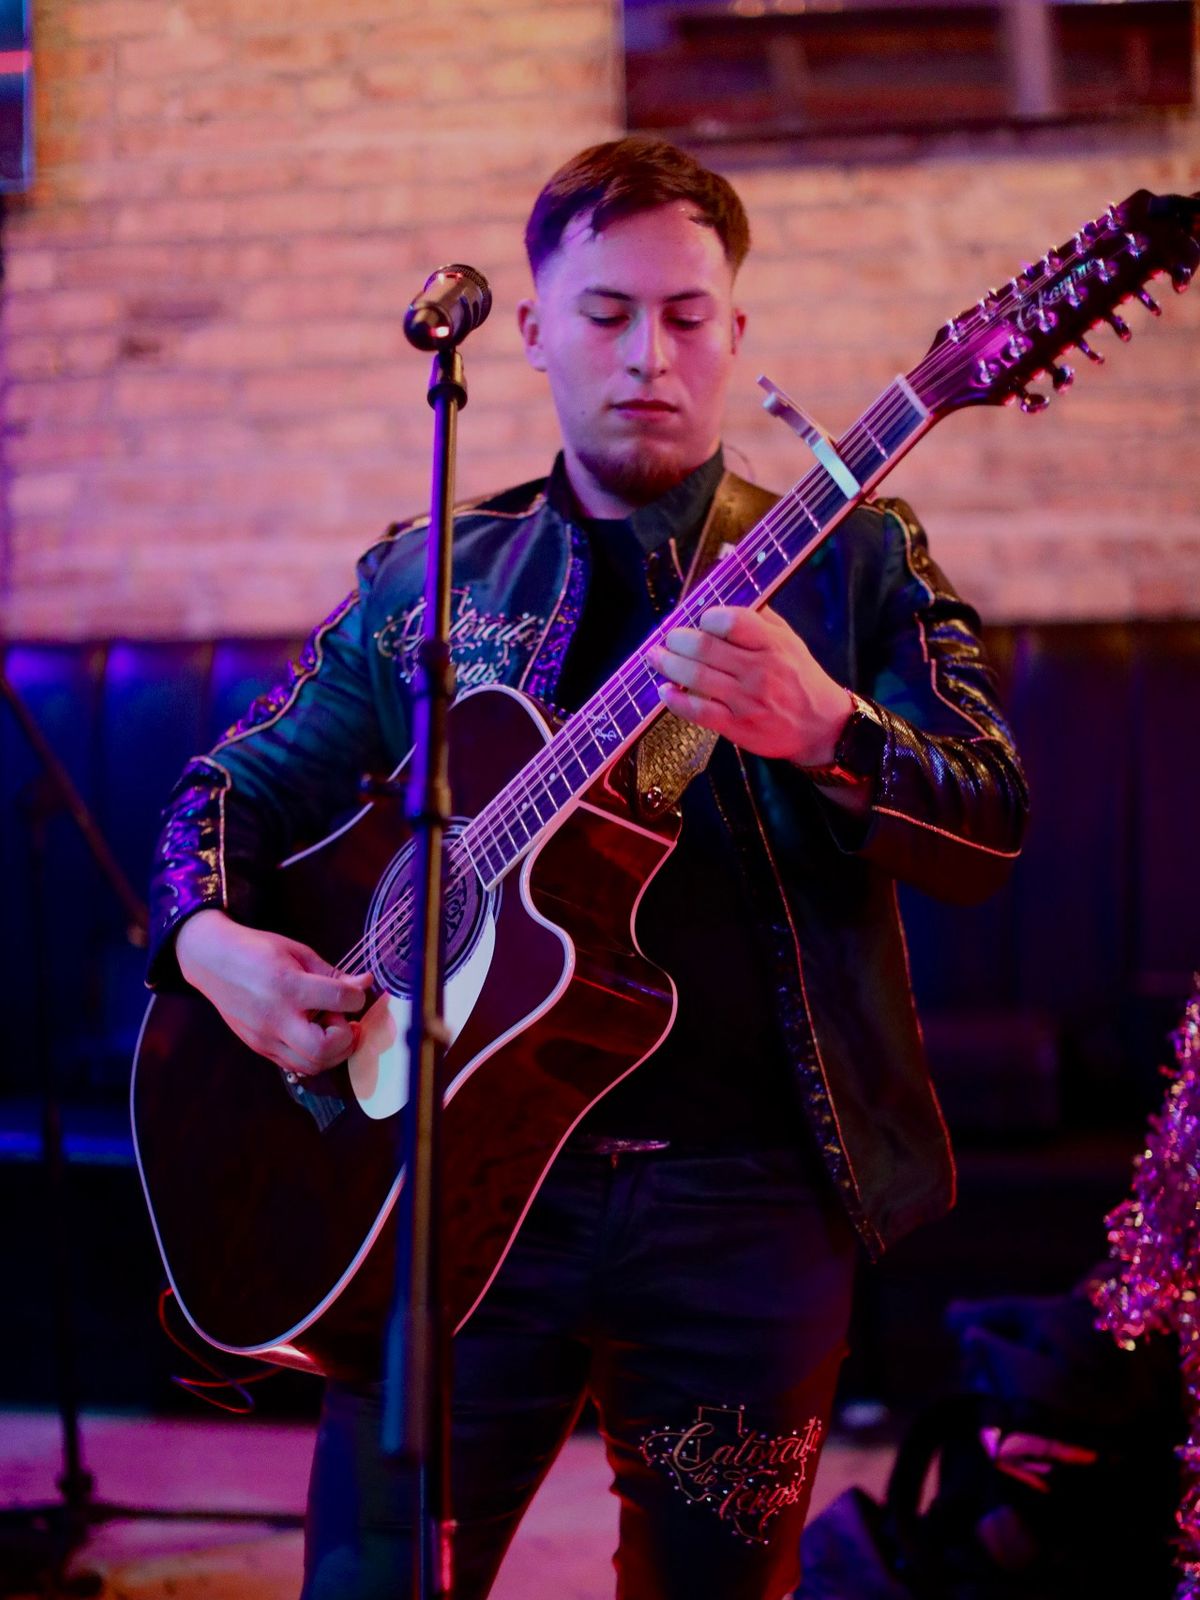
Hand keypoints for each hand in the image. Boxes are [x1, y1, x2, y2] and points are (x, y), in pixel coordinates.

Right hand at [175, 909, 370, 1076]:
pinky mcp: (259, 1048)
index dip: (358, 998)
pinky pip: (295, 1064)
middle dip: (346, 1038)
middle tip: (346, 1020)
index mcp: (288, 985)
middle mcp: (275, 1017)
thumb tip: (364, 983)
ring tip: (334, 1029)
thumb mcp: (297, 952)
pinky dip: (314, 1056)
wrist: (212, 961)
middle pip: (324, 1049)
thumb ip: (332, 973)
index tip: (356, 992)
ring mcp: (265, 1037)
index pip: (339, 1001)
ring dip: (333, 1052)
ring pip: (311, 1065)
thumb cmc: (256, 950)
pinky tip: (315, 1034)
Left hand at [648, 606, 852, 765]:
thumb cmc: (800, 677)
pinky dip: (676, 700)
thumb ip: (758, 616)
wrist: (822, 726)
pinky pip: (698, 711)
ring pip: (697, 677)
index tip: (701, 621)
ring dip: (668, 665)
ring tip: (655, 657)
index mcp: (772, 644)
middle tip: (667, 639)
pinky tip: (664, 691)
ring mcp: (747, 700)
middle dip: (677, 640)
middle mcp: (759, 670)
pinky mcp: (737, 727)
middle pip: (706, 648)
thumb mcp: (788, 640)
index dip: (707, 618)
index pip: (731, 621)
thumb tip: (726, 587)